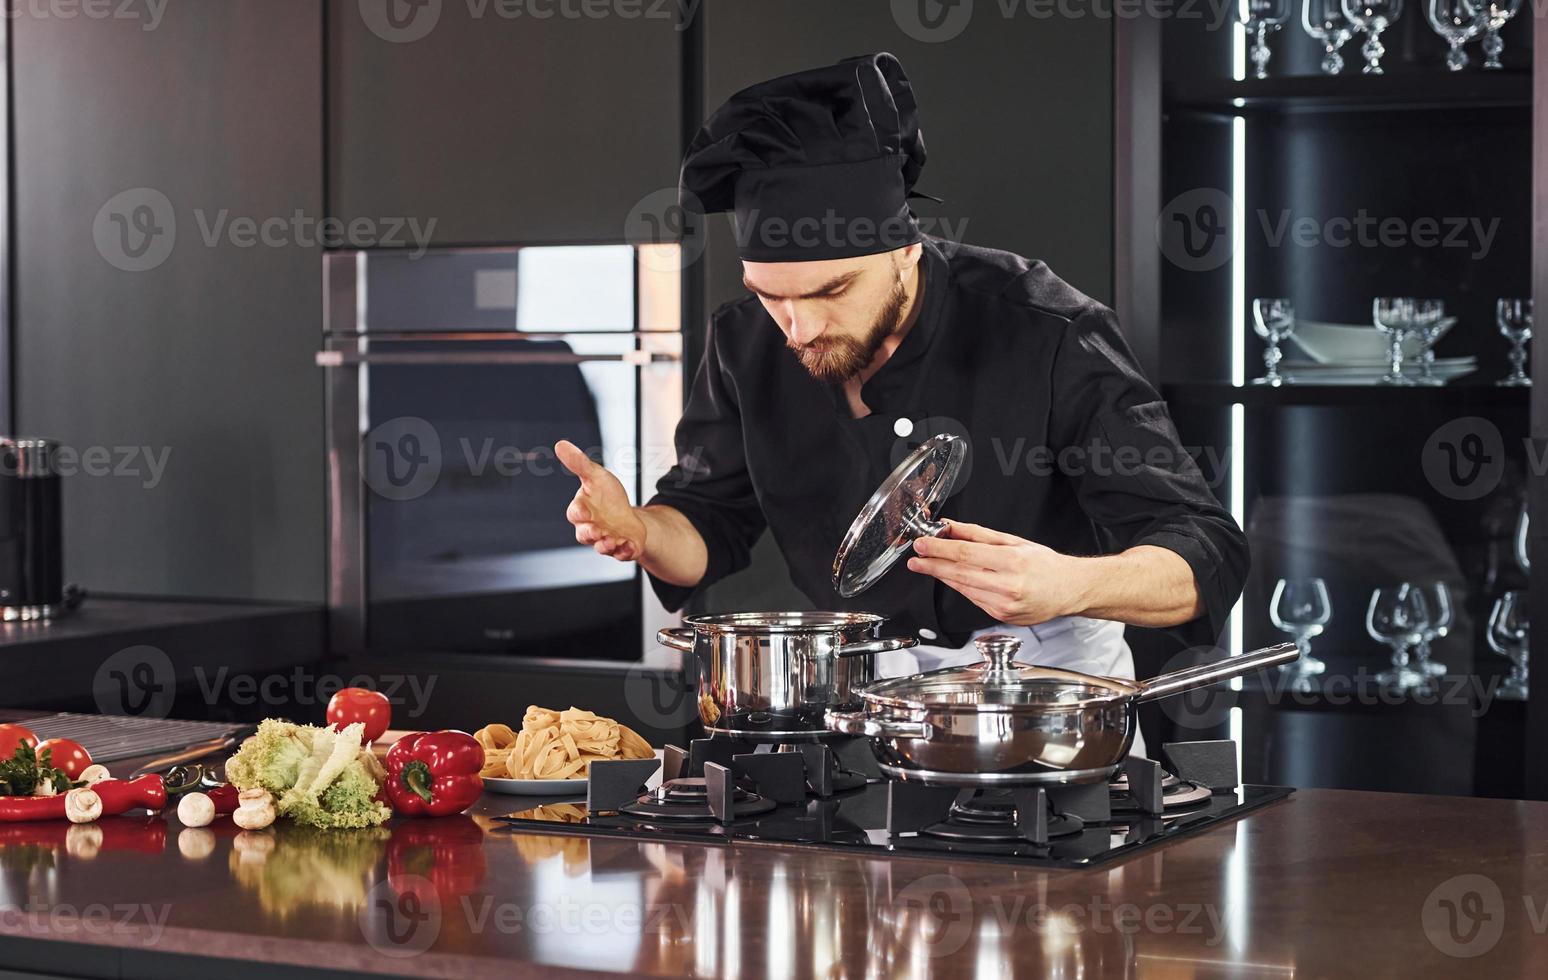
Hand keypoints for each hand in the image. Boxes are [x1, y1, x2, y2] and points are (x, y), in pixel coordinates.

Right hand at [556, 440, 647, 561]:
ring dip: (605, 545)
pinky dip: (624, 552)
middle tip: (596, 531)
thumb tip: (560, 444)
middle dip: (589, 533)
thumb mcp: (597, 476)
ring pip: (601, 547)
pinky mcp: (622, 549)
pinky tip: (629, 547)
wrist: (628, 516)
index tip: (583, 511)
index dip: (578, 512)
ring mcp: (606, 540)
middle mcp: (591, 528)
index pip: (575, 513)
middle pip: (584, 534)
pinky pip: (621, 554)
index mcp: (583, 510)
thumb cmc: (607, 496)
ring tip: (612, 540)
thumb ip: (579, 464)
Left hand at [906, 520, 1084, 625]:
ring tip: (928, 566)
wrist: (1068, 590)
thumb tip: (950, 527)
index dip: (939, 549)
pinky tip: (954, 579)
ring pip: (962, 589)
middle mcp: (1008, 586)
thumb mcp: (1012, 541)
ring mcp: (1003, 605)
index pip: (965, 554)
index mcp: (1012, 562)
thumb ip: (977, 534)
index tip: (922, 545)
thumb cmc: (1045, 565)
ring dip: (943, 577)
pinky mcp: (1000, 616)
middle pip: (959, 573)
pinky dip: (961, 588)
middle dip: (933, 565)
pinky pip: (973, 599)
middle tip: (916, 559)